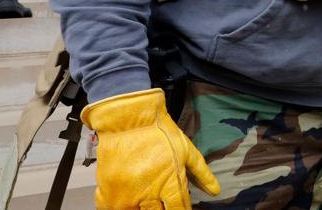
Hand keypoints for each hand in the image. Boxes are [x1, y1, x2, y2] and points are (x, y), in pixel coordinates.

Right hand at [81, 88, 218, 208]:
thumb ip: (201, 173)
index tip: (180, 207)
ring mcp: (125, 196)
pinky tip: (128, 200)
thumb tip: (215, 192)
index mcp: (168, 184)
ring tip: (146, 199)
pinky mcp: (107, 194)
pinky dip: (122, 207)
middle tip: (162, 201)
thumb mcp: (186, 150)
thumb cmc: (159, 133)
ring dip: (142, 209)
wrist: (127, 120)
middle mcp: (146, 194)